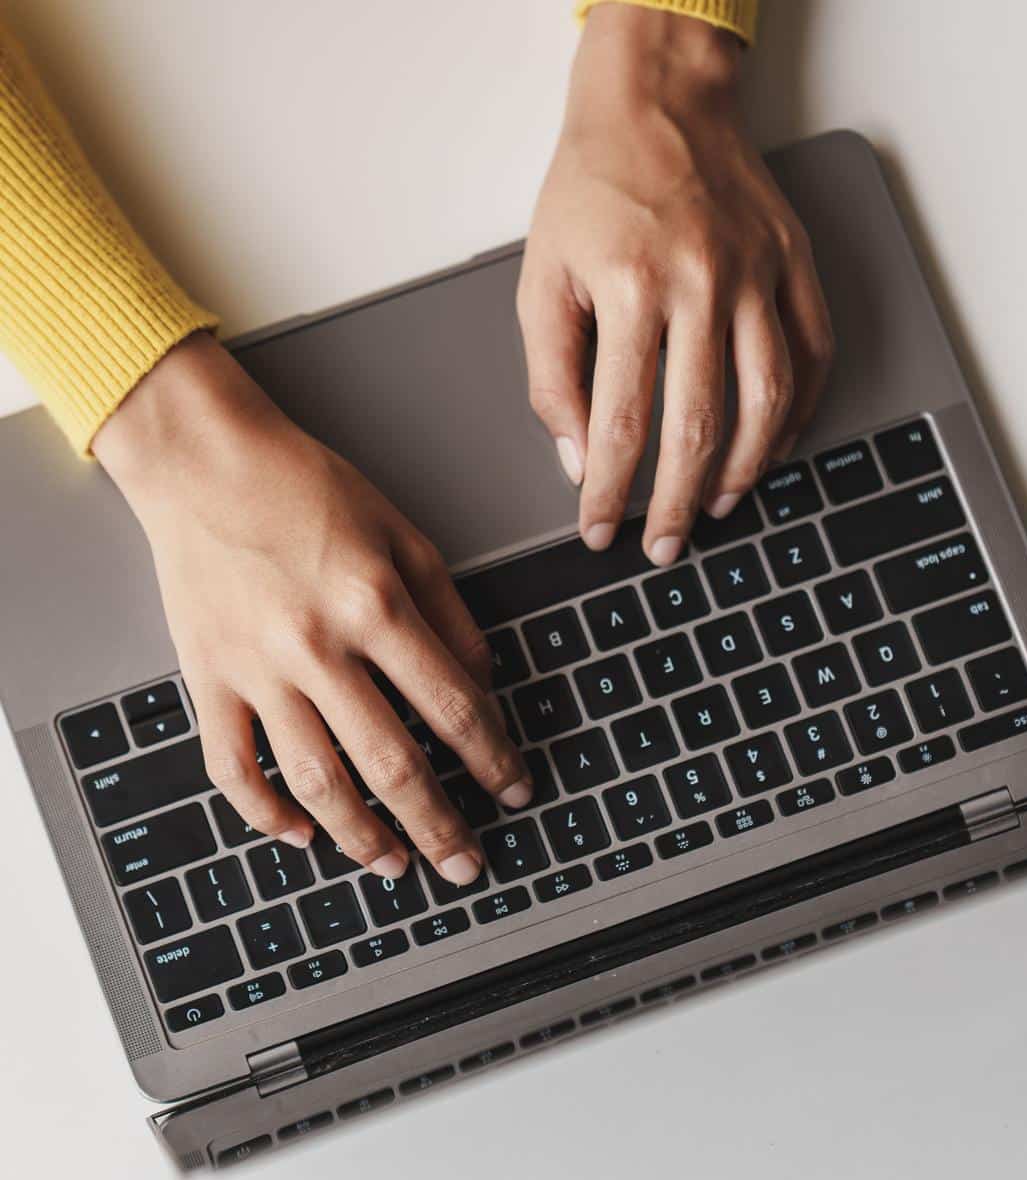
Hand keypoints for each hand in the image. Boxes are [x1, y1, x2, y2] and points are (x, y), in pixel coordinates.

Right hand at [93, 333, 531, 884]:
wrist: (206, 461)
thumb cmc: (308, 488)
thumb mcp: (405, 534)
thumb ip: (450, 614)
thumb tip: (482, 686)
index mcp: (376, 605)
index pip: (453, 707)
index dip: (493, 758)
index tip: (515, 789)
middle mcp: (318, 647)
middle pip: (392, 763)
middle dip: (440, 824)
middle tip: (468, 865)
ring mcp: (256, 670)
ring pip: (315, 781)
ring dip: (362, 837)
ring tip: (397, 866)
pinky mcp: (206, 679)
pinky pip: (231, 767)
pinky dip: (263, 814)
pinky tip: (300, 837)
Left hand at [518, 4, 832, 565]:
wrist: (657, 101)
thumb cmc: (592, 189)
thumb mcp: (541, 278)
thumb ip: (552, 375)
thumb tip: (580, 458)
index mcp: (632, 290)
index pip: (620, 424)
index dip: (611, 493)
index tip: (600, 531)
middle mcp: (703, 285)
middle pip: (700, 427)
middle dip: (679, 504)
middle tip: (664, 546)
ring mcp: (758, 274)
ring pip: (769, 399)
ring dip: (745, 469)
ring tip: (721, 506)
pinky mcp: (794, 263)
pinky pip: (813, 353)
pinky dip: (798, 412)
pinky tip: (773, 445)